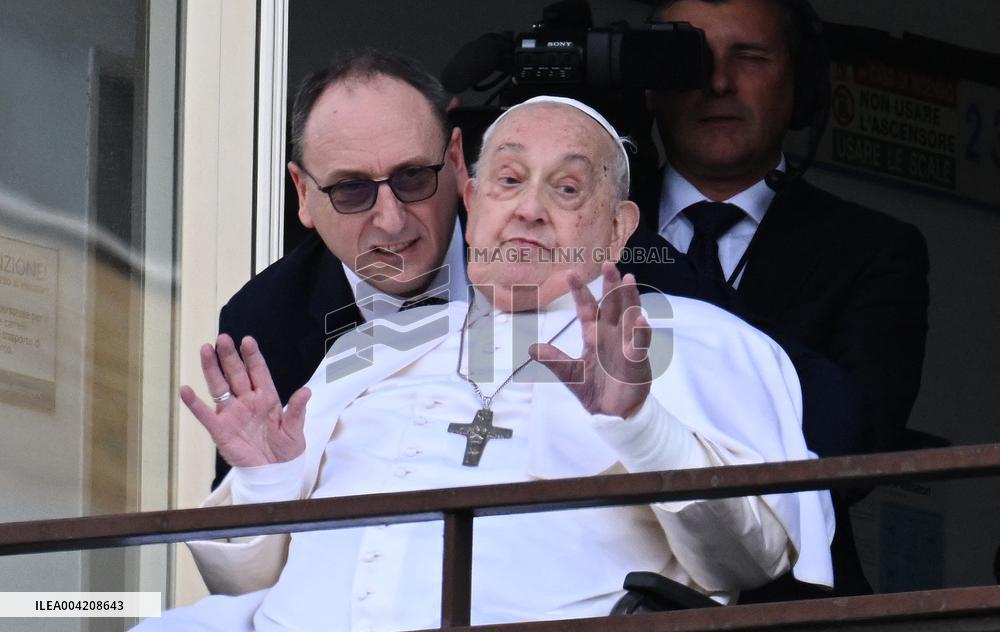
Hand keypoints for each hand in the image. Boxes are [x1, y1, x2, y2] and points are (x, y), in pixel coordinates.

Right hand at [180, 334, 309, 467]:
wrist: (273, 473)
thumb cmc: (286, 449)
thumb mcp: (295, 429)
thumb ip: (297, 410)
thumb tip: (306, 391)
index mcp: (267, 397)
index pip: (258, 372)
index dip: (252, 356)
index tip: (247, 341)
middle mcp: (247, 401)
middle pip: (236, 374)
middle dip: (230, 356)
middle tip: (223, 338)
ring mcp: (232, 413)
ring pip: (220, 387)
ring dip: (212, 369)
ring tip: (205, 350)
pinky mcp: (220, 429)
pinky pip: (205, 415)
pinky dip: (195, 404)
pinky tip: (186, 390)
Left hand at [529, 261, 651, 417]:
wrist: (611, 413)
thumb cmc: (593, 389)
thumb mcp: (570, 373)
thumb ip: (554, 360)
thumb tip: (530, 349)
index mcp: (593, 335)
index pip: (587, 308)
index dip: (579, 291)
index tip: (569, 272)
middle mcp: (610, 334)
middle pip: (611, 304)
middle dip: (610, 284)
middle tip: (607, 263)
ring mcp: (625, 344)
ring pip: (628, 315)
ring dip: (629, 298)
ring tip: (628, 279)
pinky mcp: (637, 359)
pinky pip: (640, 343)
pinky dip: (640, 332)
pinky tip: (639, 319)